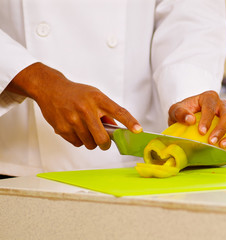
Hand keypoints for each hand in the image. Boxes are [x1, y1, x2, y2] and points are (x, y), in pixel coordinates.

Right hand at [6, 62, 141, 149]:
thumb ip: (106, 112)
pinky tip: (75, 129)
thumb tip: (116, 130)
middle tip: (104, 141)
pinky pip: (77, 144)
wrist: (50, 88)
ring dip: (91, 141)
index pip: (118, 111)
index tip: (138, 130)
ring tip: (86, 130)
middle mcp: (86, 109)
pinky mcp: (62, 128)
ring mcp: (73, 119)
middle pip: (102, 138)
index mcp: (98, 99)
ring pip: (89, 144)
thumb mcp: (94, 95)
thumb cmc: (76, 93)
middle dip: (105, 143)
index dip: (130, 122)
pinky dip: (79, 140)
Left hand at [168, 90, 225, 161]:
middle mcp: (223, 107)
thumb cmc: (183, 113)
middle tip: (212, 142)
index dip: (208, 119)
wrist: (187, 120)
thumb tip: (190, 119)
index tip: (201, 132)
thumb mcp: (175, 110)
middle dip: (221, 130)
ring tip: (223, 147)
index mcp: (210, 98)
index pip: (211, 106)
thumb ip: (180, 112)